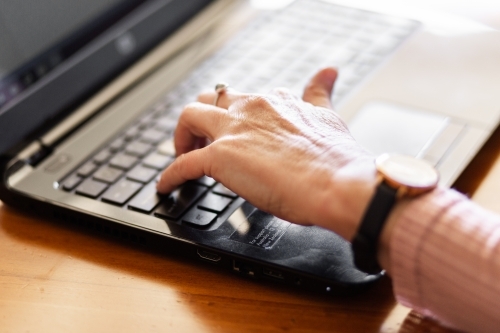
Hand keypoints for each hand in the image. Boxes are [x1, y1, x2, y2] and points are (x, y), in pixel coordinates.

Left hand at [157, 68, 377, 240]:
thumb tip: (328, 72)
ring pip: (188, 117)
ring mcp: (233, 130)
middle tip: (201, 141)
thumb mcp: (327, 115)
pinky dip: (170, 175)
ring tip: (184, 155)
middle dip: (201, 119)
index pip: (242, 99)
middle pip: (209, 99)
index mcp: (273, 101)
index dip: (233, 115)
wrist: (337, 182)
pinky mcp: (220, 157)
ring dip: (181, 137)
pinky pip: (182, 164)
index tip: (232, 129)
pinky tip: (166, 186)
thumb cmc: (335, 157)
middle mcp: (250, 108)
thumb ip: (320, 93)